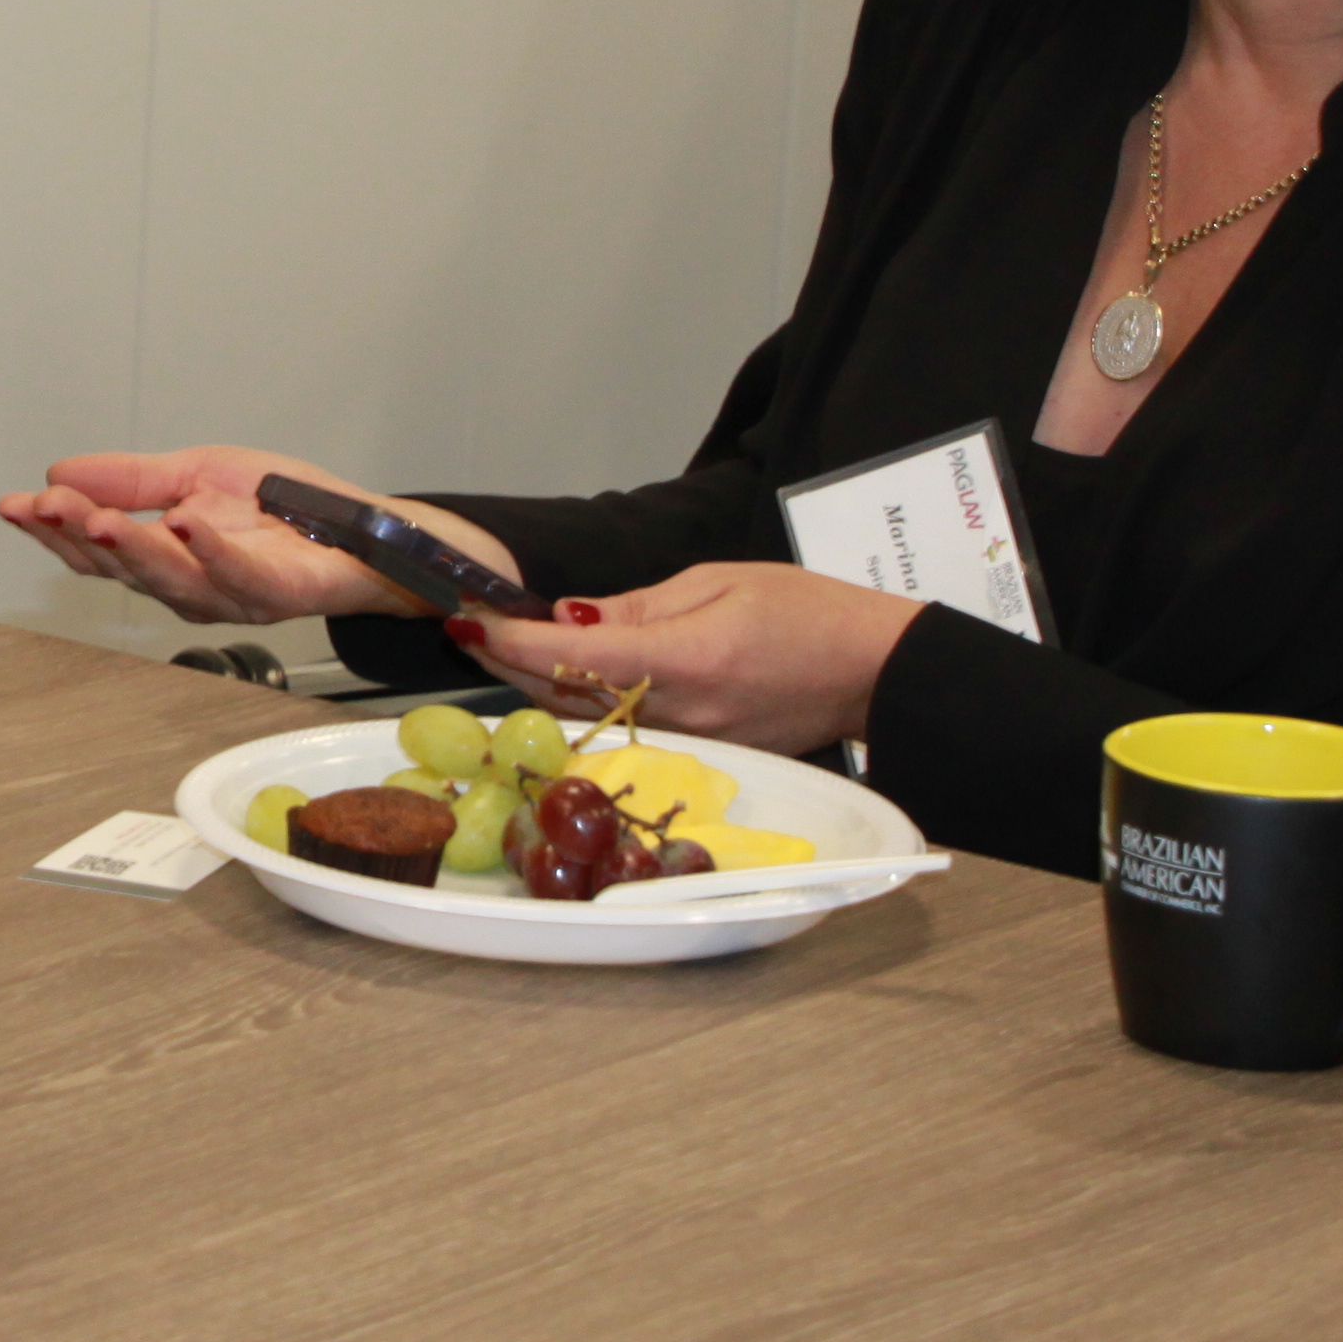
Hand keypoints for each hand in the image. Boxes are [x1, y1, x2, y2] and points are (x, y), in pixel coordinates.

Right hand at [0, 444, 521, 629]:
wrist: (363, 530)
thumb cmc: (284, 509)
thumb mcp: (196, 474)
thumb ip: (131, 481)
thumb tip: (58, 474)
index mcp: (164, 557)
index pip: (95, 548)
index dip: (51, 529)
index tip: (13, 504)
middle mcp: (190, 585)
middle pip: (122, 569)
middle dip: (79, 538)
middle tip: (47, 508)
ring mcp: (234, 594)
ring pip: (173, 580)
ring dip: (135, 549)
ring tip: (102, 518)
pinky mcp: (280, 593)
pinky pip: (243, 577)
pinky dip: (215, 551)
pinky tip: (189, 523)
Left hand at [457, 563, 924, 759]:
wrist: (874, 673)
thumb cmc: (808, 613)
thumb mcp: (718, 583)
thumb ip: (636, 607)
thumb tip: (566, 617)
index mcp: (685, 659)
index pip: (573, 656)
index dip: (511, 642)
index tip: (468, 622)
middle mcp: (679, 714)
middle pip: (568, 696)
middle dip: (510, 665)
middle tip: (469, 631)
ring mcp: (688, 746)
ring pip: (589, 719)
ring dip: (541, 687)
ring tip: (503, 651)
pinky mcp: (699, 758)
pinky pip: (624, 733)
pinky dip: (587, 706)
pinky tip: (566, 681)